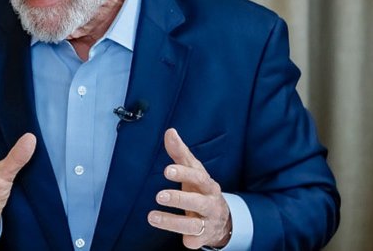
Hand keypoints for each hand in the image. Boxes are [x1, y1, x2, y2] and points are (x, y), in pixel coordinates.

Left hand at [148, 128, 231, 248]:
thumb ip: (180, 153)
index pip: (198, 177)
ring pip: (193, 224)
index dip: (184, 173)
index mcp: (208, 184)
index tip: (167, 170)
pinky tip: (183, 240)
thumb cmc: (200, 189)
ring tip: (151, 217)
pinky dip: (190, 240)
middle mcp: (210, 203)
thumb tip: (170, 132)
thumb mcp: (193, 171)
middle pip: (198, 202)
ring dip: (172, 222)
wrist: (221, 217)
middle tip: (159, 196)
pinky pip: (196, 240)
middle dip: (180, 199)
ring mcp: (208, 221)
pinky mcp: (203, 237)